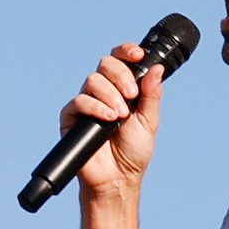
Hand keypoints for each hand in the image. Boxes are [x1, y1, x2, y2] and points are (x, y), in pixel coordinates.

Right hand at [60, 43, 164, 197]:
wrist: (118, 177)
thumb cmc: (134, 151)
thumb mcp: (149, 120)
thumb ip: (152, 94)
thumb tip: (157, 68)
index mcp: (124, 88)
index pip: (121, 60)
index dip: (127, 51)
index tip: (138, 55)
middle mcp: (104, 91)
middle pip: (106, 64)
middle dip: (121, 76)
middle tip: (132, 95)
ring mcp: (87, 102)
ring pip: (93, 80)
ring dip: (110, 95)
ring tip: (121, 116)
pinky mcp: (71, 116)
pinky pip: (79, 101)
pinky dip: (96, 107)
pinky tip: (108, 118)